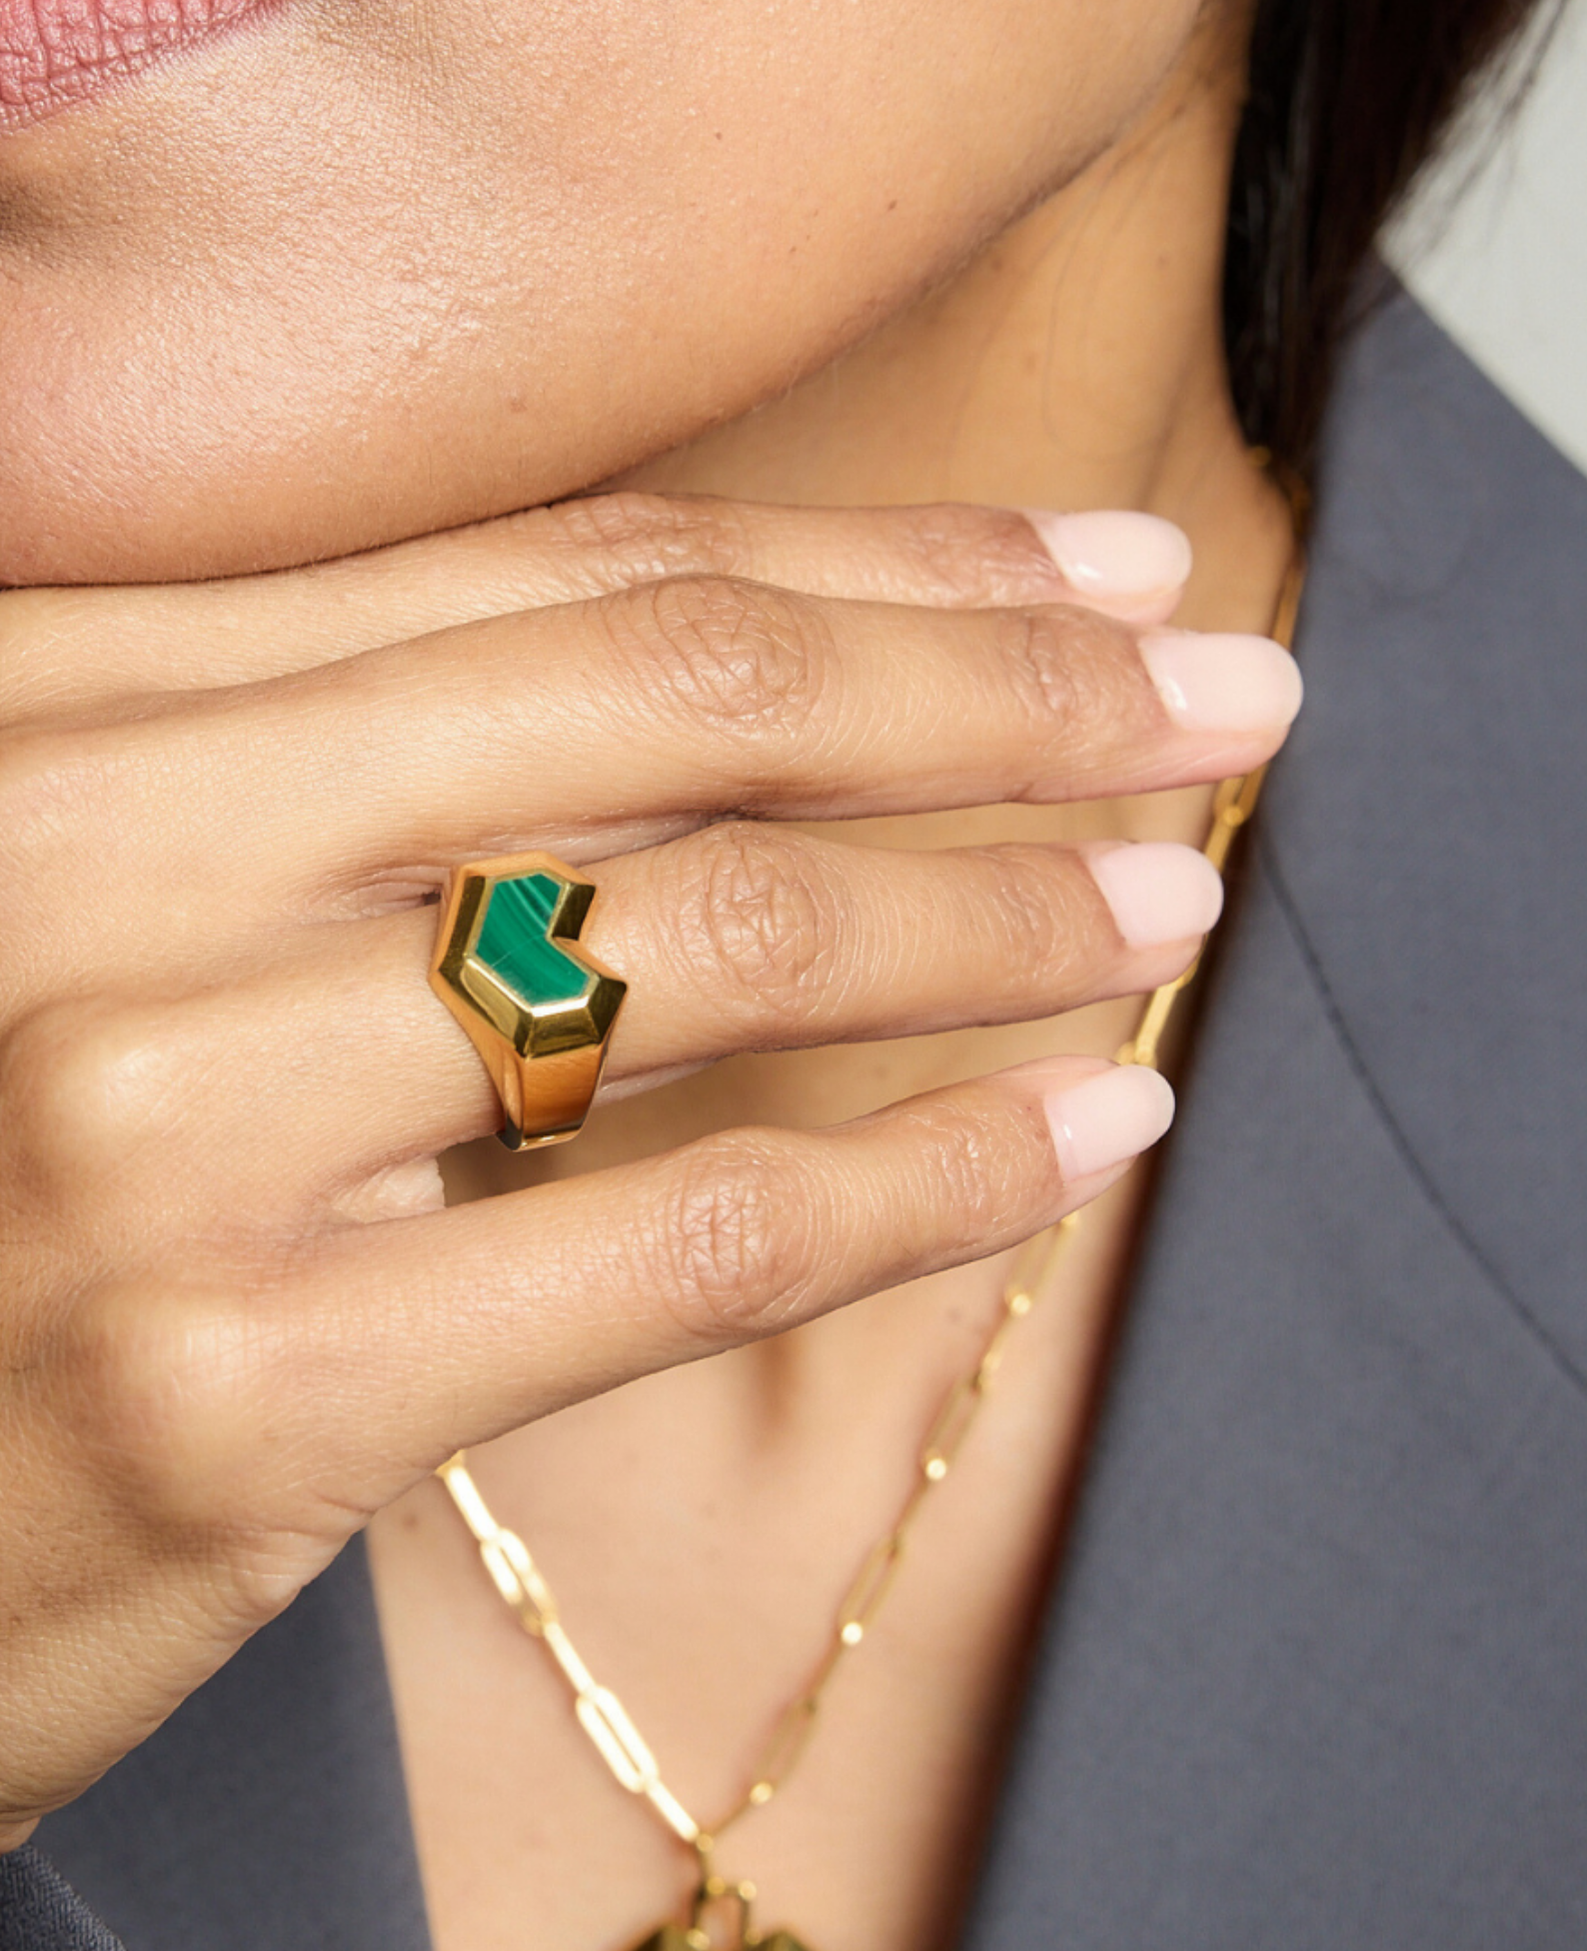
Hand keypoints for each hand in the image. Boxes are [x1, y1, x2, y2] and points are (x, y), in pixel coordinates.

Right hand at [0, 493, 1298, 1842]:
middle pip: (671, 706)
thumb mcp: (88, 896)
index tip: (1083, 574)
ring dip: (992, 910)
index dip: (867, 565)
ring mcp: (153, 1114)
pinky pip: (674, 1241)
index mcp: (64, 691)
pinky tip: (1082, 1135)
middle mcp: (95, 849)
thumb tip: (707, 718)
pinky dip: (920, 1186)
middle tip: (1216, 694)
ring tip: (1169, 896)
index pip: (561, 580)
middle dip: (994, 692)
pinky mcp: (230, 1386)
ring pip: (699, 942)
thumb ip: (332, 786)